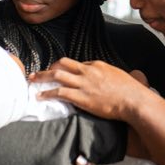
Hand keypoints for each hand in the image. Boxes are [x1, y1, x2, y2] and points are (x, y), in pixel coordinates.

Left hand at [31, 58, 153, 120]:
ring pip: (57, 76)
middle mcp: (87, 71)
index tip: (59, 73)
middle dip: (48, 68)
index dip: (66, 69)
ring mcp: (83, 83)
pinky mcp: (81, 97)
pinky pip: (59, 92)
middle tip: (37, 73)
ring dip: (42, 77)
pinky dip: (47, 93)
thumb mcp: (120, 77)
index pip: (77, 64)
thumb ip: (110, 76)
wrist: (133, 100)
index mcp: (97, 65)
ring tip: (32, 81)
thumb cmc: (130, 91)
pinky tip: (40, 95)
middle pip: (62, 65)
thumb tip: (110, 79)